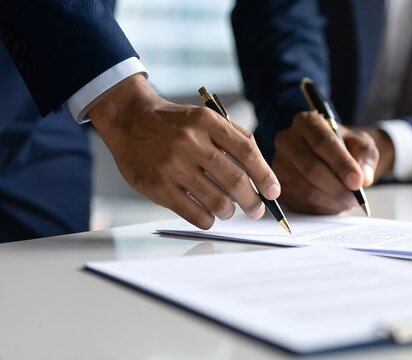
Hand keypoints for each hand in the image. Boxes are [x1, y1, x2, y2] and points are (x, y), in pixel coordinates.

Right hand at [89, 74, 280, 228]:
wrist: (130, 120)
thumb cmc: (174, 124)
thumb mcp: (204, 118)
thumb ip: (233, 138)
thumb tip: (261, 171)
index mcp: (207, 123)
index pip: (247, 152)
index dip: (265, 175)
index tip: (274, 192)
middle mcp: (190, 142)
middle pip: (235, 179)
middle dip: (252, 201)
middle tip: (257, 211)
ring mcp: (173, 165)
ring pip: (216, 200)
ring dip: (229, 212)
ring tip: (229, 211)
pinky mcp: (158, 187)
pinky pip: (193, 213)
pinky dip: (208, 220)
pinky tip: (209, 217)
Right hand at [272, 111, 393, 213]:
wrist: (335, 159)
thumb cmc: (347, 148)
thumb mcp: (363, 146)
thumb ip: (366, 159)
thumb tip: (363, 179)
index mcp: (307, 122)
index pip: (322, 142)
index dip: (341, 164)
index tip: (358, 182)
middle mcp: (287, 140)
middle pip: (311, 168)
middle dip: (337, 187)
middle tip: (356, 198)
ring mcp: (279, 165)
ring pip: (305, 189)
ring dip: (331, 200)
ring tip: (349, 201)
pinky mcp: (279, 187)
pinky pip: (300, 203)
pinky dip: (321, 207)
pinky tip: (334, 203)